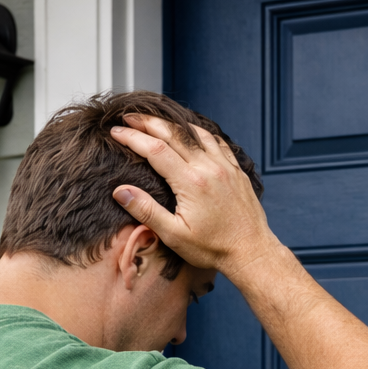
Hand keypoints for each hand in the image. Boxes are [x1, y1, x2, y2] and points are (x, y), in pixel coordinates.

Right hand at [110, 115, 281, 276]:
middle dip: (148, 122)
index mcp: (191, 182)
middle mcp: (209, 168)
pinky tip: (191, 132)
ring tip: (155, 120)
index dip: (132, 137)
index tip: (115, 132)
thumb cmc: (213, 248)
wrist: (252, 252)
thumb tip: (120, 191)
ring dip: (173, 123)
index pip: (154, 149)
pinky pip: (217, 141)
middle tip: (129, 116)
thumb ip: (146, 211)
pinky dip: (200, 132)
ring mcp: (225, 167)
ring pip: (196, 133)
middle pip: (174, 134)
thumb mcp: (174, 235)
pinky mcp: (236, 171)